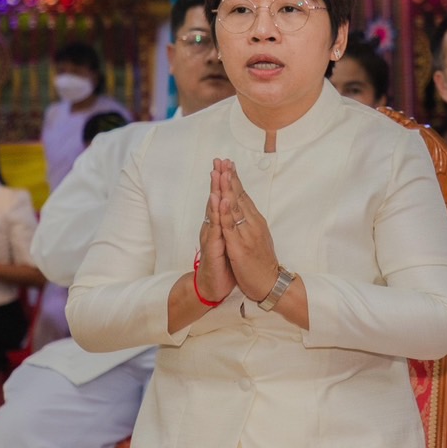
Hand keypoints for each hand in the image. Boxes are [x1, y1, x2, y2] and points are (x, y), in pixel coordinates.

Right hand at [197, 163, 235, 302]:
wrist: (214, 286)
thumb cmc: (223, 263)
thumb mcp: (230, 240)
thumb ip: (229, 223)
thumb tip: (233, 208)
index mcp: (221, 224)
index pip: (223, 198)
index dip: (225, 181)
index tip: (227, 162)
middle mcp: (214, 227)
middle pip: (216, 200)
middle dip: (218, 180)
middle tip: (219, 161)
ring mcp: (212, 237)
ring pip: (214, 212)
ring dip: (215, 193)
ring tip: (217, 175)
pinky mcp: (213, 249)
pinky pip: (215, 230)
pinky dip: (217, 216)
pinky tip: (219, 204)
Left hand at [215, 160, 281, 302]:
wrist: (270, 283)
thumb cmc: (262, 262)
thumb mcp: (257, 238)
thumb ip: (250, 223)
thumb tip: (244, 210)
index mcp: (255, 221)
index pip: (243, 196)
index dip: (234, 180)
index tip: (227, 164)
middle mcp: (252, 223)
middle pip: (239, 196)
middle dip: (230, 177)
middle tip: (222, 160)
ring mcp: (246, 233)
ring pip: (235, 207)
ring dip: (227, 189)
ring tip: (222, 172)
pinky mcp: (240, 246)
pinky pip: (231, 227)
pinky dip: (226, 212)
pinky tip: (223, 200)